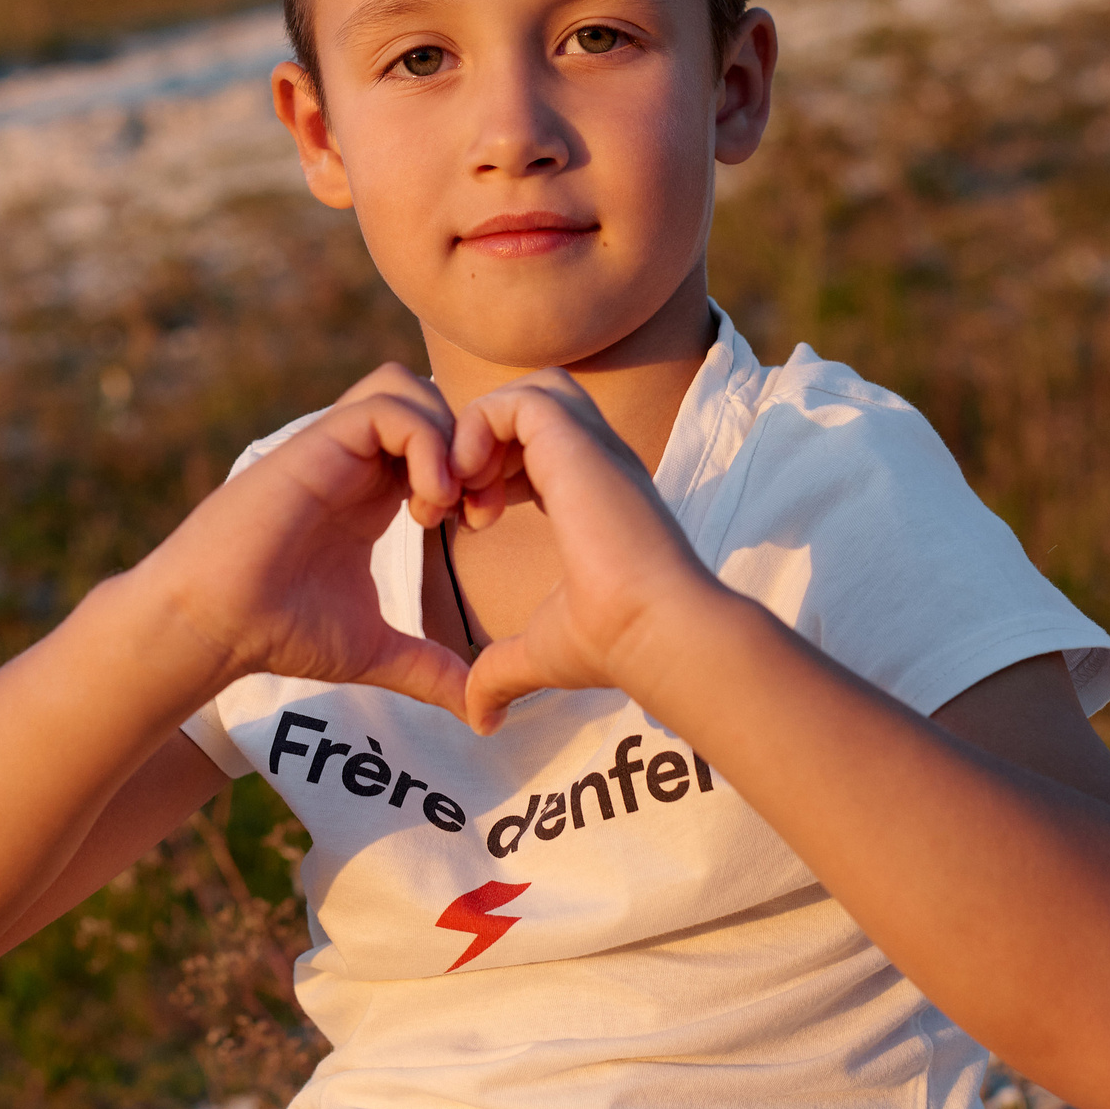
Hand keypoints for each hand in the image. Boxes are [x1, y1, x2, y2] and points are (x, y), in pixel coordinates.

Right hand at [141, 364, 471, 720]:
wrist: (215, 623)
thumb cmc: (281, 632)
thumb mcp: (375, 651)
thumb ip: (429, 669)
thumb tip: (483, 715)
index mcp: (372, 494)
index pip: (437, 440)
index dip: (473, 470)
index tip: (481, 526)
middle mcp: (354, 462)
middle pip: (427, 398)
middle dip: (467, 443)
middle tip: (475, 508)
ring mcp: (333, 448)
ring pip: (405, 386)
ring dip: (444, 435)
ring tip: (444, 502)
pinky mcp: (316, 444)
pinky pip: (384, 407)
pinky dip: (422, 441)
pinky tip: (424, 501)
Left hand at [448, 371, 721, 733]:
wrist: (657, 634)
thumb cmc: (614, 643)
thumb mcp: (542, 652)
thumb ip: (504, 670)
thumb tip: (479, 717)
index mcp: (591, 494)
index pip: (534, 446)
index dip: (489, 471)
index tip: (464, 522)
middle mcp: (596, 460)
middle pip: (532, 407)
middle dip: (479, 444)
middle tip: (452, 502)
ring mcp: (593, 444)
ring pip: (527, 391)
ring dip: (479, 431)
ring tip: (460, 489)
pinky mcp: (578, 441)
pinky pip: (514, 399)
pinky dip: (479, 429)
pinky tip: (468, 485)